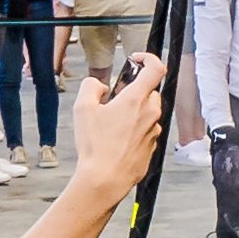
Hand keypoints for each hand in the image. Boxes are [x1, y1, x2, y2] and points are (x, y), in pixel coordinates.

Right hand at [61, 53, 170, 194]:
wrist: (105, 179)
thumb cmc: (95, 146)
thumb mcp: (82, 108)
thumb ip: (91, 87)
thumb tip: (100, 86)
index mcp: (136, 100)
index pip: (155, 68)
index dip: (148, 58)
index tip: (136, 59)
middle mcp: (151, 114)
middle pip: (150, 92)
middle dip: (134, 92)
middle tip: (114, 101)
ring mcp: (154, 132)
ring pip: (148, 113)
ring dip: (134, 113)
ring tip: (112, 126)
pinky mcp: (152, 148)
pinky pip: (146, 132)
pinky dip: (135, 131)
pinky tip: (117, 142)